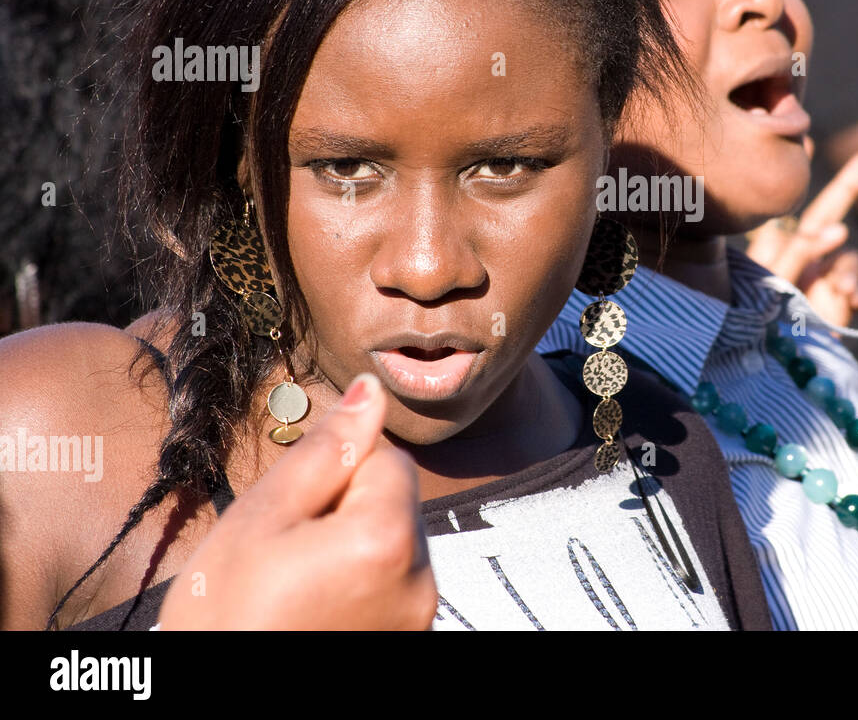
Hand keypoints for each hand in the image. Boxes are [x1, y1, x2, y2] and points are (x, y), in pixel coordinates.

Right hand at [157, 372, 436, 629]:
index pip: (388, 456)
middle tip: (286, 545)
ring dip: (353, 544)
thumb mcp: (261, 519)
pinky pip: (394, 585)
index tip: (294, 503)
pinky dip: (361, 583)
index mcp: (386, 538)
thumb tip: (369, 391)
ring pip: (394, 541)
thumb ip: (324, 450)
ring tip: (295, 581)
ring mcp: (418, 618)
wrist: (216, 709)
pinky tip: (312, 606)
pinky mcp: (408, 642)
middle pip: (395, 500)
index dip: (338, 467)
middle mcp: (420, 580)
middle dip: (347, 505)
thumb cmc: (222, 616)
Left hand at [747, 151, 857, 326]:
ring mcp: (822, 280)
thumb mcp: (770, 281)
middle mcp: (804, 258)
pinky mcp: (837, 306)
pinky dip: (856, 292)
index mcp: (781, 249)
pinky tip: (848, 300)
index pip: (797, 208)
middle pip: (830, 215)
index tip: (808, 141)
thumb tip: (832, 228)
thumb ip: (796, 252)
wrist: (764, 360)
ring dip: (849, 266)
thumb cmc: (753, 320)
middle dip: (848, 187)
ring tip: (839, 285)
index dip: (799, 178)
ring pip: (848, 257)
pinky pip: (856, 288)